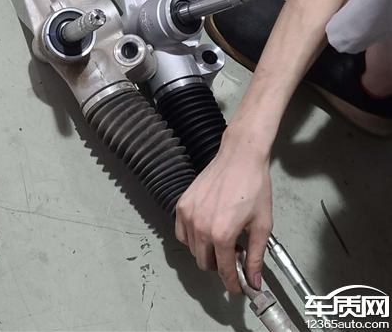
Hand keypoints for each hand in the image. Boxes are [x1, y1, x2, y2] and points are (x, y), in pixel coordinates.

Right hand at [175, 126, 272, 292]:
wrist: (240, 157)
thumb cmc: (254, 186)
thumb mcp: (262, 225)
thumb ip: (256, 257)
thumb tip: (254, 281)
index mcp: (222, 234)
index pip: (224, 270)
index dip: (233, 283)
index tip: (239, 286)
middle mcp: (201, 226)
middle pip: (205, 263)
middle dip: (220, 267)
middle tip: (235, 257)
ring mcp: (188, 214)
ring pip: (192, 249)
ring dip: (206, 252)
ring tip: (223, 240)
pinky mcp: (182, 204)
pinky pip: (181, 232)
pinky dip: (191, 238)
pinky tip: (206, 231)